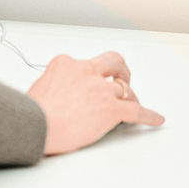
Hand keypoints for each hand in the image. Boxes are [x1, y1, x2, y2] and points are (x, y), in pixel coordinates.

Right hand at [26, 51, 164, 155]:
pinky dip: (149, 116)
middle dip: (121, 71)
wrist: (35, 126)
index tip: (89, 86)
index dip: (89, 76)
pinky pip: (137, 111)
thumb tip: (60, 96)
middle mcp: (85, 71)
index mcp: (65, 64)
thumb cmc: (32, 112)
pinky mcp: (110, 109)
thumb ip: (56, 86)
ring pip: (125, 89)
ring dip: (129, 98)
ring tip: (132, 106)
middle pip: (113, 61)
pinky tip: (156, 119)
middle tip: (123, 80)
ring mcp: (100, 89)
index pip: (84, 64)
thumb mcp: (40, 87)